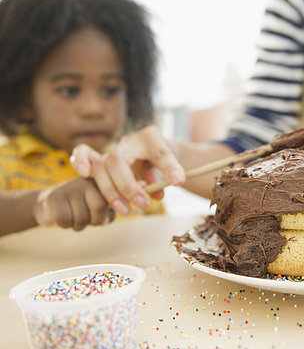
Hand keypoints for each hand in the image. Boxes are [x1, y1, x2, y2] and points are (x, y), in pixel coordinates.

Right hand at [33, 178, 112, 230]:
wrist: (49, 205)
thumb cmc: (77, 209)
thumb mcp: (95, 209)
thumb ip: (107, 213)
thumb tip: (107, 218)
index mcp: (99, 184)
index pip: (111, 203)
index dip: (103, 217)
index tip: (97, 220)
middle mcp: (85, 182)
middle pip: (99, 208)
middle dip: (93, 221)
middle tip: (85, 220)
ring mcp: (69, 188)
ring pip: (81, 218)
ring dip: (78, 226)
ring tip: (72, 217)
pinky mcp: (53, 197)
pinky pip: (65, 220)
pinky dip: (64, 225)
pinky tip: (61, 218)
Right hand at [70, 126, 185, 215]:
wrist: (152, 153)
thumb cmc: (161, 159)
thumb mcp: (172, 165)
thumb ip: (172, 171)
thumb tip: (174, 182)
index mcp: (150, 139)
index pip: (158, 151)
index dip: (168, 166)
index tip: (178, 180)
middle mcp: (128, 142)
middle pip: (118, 161)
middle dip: (128, 186)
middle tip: (143, 204)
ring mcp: (113, 150)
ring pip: (102, 166)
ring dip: (111, 191)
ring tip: (125, 210)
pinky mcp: (101, 161)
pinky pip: (83, 154)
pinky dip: (80, 161)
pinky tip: (84, 173)